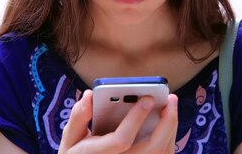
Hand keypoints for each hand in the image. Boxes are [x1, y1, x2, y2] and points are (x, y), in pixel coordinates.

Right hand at [58, 90, 178, 153]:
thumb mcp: (71, 138)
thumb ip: (78, 117)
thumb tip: (90, 95)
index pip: (122, 140)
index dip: (135, 119)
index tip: (147, 99)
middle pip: (152, 149)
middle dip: (166, 122)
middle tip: (170, 97)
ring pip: (162, 153)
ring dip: (170, 127)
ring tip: (171, 104)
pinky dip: (169, 137)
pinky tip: (167, 120)